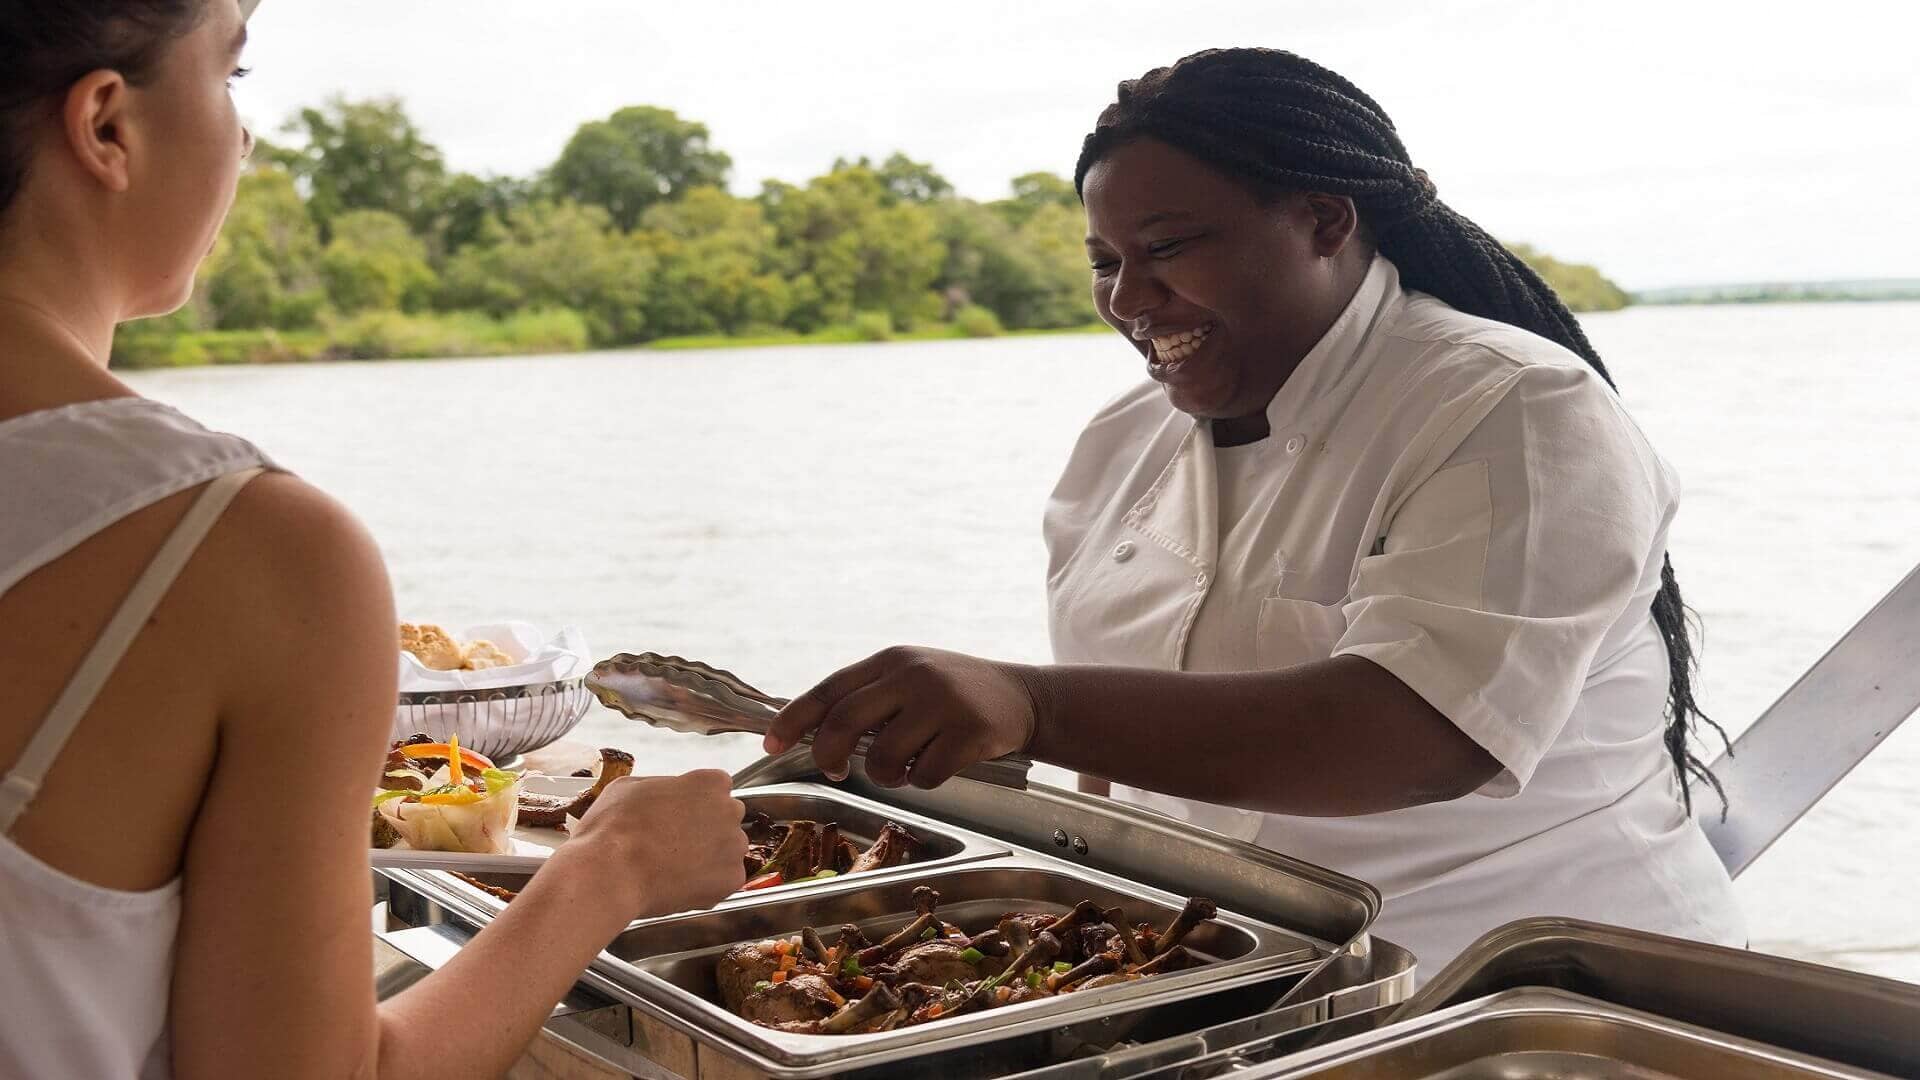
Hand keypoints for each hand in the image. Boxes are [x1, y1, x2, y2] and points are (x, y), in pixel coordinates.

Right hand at [560, 769, 747, 916]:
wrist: (611, 872)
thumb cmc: (614, 828)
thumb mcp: (630, 786)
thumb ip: (662, 786)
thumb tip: (665, 794)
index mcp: (709, 782)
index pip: (716, 788)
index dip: (696, 804)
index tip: (681, 816)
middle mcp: (730, 810)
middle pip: (726, 819)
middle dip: (707, 830)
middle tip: (675, 844)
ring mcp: (733, 846)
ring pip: (727, 851)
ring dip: (708, 858)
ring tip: (672, 868)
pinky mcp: (731, 879)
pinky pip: (724, 880)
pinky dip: (707, 885)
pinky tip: (679, 884)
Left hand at [764, 646, 1038, 788]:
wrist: (1023, 696)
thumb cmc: (954, 694)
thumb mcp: (911, 678)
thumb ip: (869, 697)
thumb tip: (812, 733)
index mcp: (890, 660)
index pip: (829, 690)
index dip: (794, 719)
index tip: (770, 744)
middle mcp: (912, 675)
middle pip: (844, 722)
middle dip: (828, 755)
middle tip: (835, 769)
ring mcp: (942, 701)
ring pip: (883, 757)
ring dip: (886, 775)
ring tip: (905, 765)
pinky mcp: (970, 731)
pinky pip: (924, 774)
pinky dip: (924, 780)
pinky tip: (940, 764)